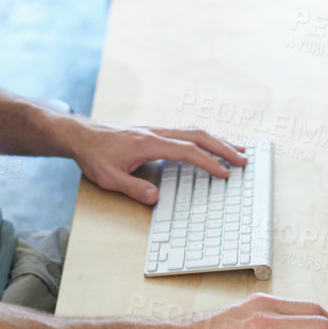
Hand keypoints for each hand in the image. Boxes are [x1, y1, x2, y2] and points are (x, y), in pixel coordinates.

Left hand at [67, 120, 246, 203]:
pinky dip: (204, 139)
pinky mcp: (155, 132)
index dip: (209, 162)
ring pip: (194, 131)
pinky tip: (211, 146)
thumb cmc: (95, 156)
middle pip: (199, 135)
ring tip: (237, 150)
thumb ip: (133, 188)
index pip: (187, 151)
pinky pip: (187, 133)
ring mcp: (157, 130)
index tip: (225, 173)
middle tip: (245, 158)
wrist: (82, 135)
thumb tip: (156, 198)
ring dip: (217, 140)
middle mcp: (157, 132)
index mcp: (149, 142)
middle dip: (224, 147)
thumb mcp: (109, 178)